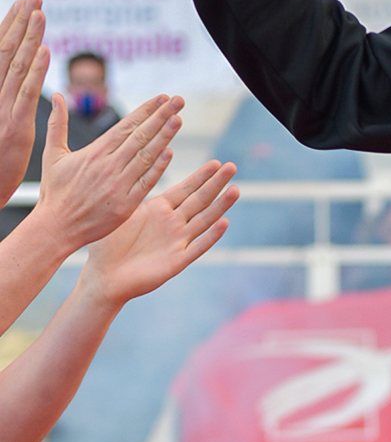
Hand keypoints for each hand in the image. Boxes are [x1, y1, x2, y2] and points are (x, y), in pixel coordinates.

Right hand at [0, 0, 45, 201]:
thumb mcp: (1, 121)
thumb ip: (7, 98)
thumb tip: (16, 78)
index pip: (0, 52)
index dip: (11, 26)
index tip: (23, 4)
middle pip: (6, 51)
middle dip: (20, 22)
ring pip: (16, 65)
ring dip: (29, 37)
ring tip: (39, 12)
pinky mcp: (13, 124)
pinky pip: (25, 93)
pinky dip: (36, 71)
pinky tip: (45, 50)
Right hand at [34, 93, 183, 251]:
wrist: (56, 227)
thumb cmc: (55, 192)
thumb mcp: (52, 155)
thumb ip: (57, 124)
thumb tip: (55, 95)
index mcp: (95, 152)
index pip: (126, 126)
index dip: (146, 110)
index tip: (163, 98)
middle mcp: (109, 165)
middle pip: (141, 136)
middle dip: (161, 116)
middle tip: (179, 100)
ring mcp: (119, 184)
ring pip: (146, 156)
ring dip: (164, 136)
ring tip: (178, 119)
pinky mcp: (126, 203)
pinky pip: (146, 182)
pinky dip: (158, 167)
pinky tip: (170, 152)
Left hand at [83, 160, 236, 305]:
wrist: (103, 277)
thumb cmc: (105, 245)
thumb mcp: (119, 214)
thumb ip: (132, 194)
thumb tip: (133, 167)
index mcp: (158, 209)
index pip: (184, 189)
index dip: (200, 176)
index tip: (216, 163)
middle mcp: (172, 223)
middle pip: (199, 200)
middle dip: (215, 184)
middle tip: (232, 167)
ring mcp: (177, 241)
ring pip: (204, 220)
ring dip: (220, 206)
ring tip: (235, 189)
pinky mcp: (177, 261)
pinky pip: (198, 247)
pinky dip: (211, 236)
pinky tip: (224, 223)